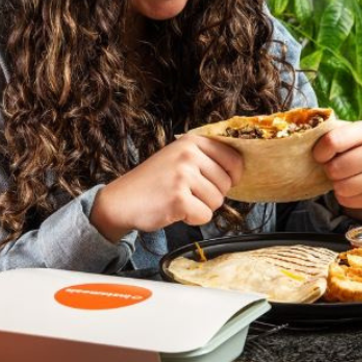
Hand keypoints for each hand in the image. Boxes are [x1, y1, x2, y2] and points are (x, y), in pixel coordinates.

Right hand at [91, 135, 242, 241]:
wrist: (121, 200)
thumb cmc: (154, 182)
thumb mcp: (179, 157)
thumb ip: (207, 158)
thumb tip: (240, 170)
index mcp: (192, 142)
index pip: (234, 159)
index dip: (232, 176)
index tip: (221, 182)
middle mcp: (188, 155)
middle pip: (227, 183)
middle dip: (212, 194)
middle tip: (188, 193)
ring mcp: (183, 176)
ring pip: (217, 201)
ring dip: (201, 207)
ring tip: (179, 200)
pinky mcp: (179, 199)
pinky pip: (205, 216)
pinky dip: (192, 219)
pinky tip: (175, 210)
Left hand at [312, 121, 361, 221]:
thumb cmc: (360, 149)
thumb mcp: (349, 133)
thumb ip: (329, 131)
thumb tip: (301, 132)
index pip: (332, 141)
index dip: (320, 152)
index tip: (321, 155)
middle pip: (336, 168)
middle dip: (329, 170)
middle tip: (335, 168)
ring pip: (342, 187)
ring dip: (337, 185)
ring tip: (345, 178)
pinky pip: (349, 201)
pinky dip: (345, 197)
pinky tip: (354, 189)